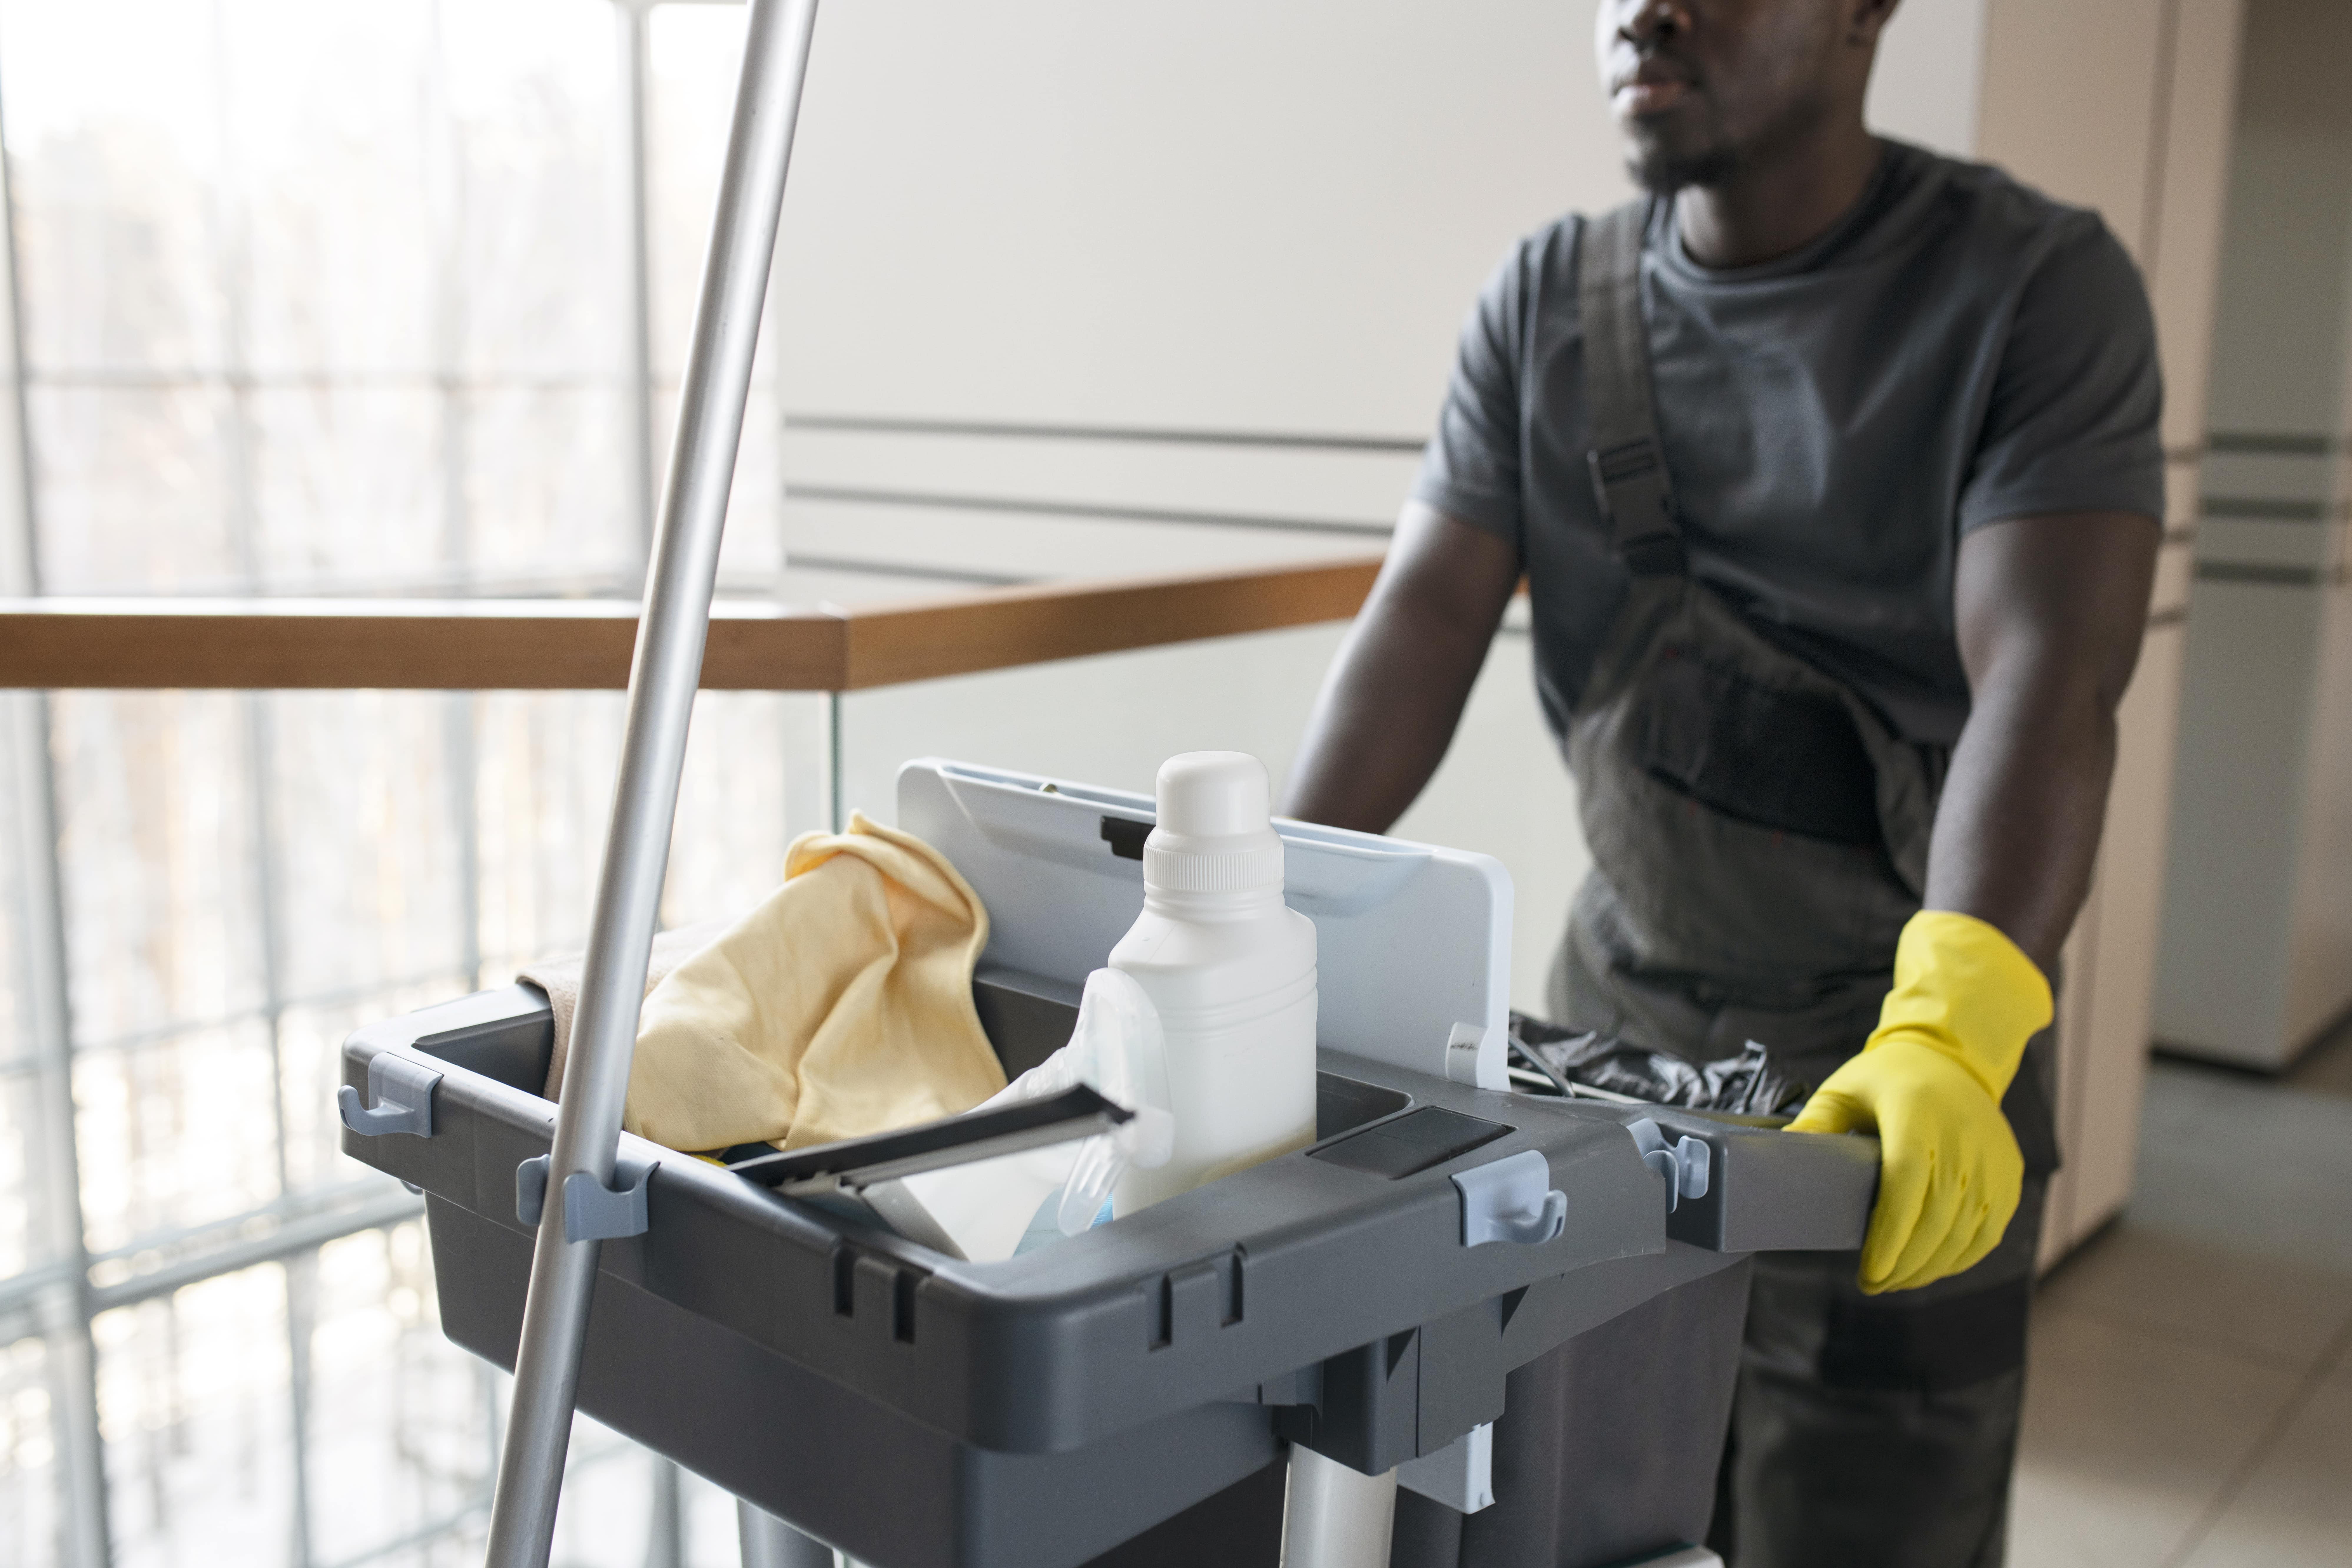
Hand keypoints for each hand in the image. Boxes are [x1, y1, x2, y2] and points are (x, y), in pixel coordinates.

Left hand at [1787, 1036, 2023, 1292]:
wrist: (1951, 1059)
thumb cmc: (1887, 1079)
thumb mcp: (1843, 1090)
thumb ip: (1814, 1124)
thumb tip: (1777, 1161)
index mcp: (1917, 1115)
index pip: (1907, 1184)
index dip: (1890, 1235)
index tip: (1869, 1272)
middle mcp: (1962, 1139)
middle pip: (1936, 1218)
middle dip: (1904, 1263)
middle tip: (1873, 1284)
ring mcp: (1992, 1160)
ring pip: (1965, 1233)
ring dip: (1929, 1267)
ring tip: (1896, 1281)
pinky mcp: (2008, 1175)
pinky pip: (1989, 1230)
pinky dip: (1960, 1257)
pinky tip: (1931, 1268)